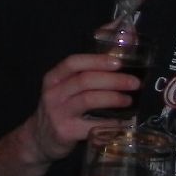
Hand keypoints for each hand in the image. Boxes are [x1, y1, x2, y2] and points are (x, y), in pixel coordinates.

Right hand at [27, 52, 141, 162]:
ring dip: (113, 98)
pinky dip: (112, 123)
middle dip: (113, 80)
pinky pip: (92, 125)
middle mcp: (53, 94)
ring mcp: (58, 113)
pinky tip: (124, 122)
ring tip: (129, 100)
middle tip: (134, 83)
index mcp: (54, 78)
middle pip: (84, 81)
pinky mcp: (65, 132)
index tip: (119, 63)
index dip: (96, 61)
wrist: (40, 138)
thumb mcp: (66, 87)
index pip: (73, 63)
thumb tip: (126, 38)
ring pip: (88, 100)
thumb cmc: (62, 107)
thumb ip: (90, 68)